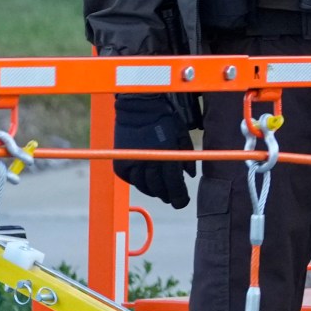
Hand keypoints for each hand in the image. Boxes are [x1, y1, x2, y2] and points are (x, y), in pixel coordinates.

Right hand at [112, 93, 197, 209]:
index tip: (183, 202)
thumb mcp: (182, 137)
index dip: (180, 197)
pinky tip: (146, 183)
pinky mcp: (121, 163)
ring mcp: (133, 163)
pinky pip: (131, 180)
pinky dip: (139, 183)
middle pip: (159, 189)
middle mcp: (149, 162)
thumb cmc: (166, 120)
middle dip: (168, 196)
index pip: (174, 184)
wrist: (140, 107)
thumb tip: (190, 175)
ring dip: (154, 192)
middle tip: (173, 199)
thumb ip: (187, 158)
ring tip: (161, 192)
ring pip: (145, 187)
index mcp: (167, 155)